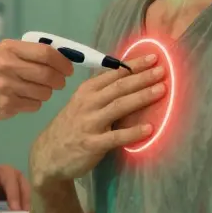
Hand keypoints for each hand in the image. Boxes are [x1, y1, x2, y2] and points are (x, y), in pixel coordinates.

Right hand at [0, 40, 73, 125]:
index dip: (63, 62)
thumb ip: (29, 52)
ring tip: (36, 89)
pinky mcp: (6, 105)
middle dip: (59, 80)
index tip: (68, 69)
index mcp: (9, 49)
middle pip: (48, 75)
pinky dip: (35, 103)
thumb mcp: (3, 52)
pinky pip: (34, 105)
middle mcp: (7, 66)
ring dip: (47, 92)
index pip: (46, 53)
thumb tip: (63, 58)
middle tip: (59, 82)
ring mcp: (6, 88)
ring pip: (44, 92)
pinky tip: (24, 98)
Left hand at [0, 164, 31, 209]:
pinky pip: (26, 199)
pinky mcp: (20, 191)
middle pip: (25, 188)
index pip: (12, 184)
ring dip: (27, 206)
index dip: (14, 197)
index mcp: (4, 171)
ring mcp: (20, 183)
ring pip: (28, 194)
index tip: (15, 210)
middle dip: (25, 202)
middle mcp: (16, 175)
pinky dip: (25, 207)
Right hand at [29, 53, 165, 184]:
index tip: (153, 58)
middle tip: (162, 70)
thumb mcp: (80, 104)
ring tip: (161, 91)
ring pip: (119, 106)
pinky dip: (133, 132)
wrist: (48, 154)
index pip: (114, 74)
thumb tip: (130, 79)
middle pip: (119, 87)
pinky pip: (116, 137)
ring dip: (141, 97)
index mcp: (86, 91)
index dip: (134, 65)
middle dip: (142, 77)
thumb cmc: (70, 126)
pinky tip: (149, 129)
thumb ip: (101, 93)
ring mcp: (90, 123)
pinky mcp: (92, 144)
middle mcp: (88, 103)